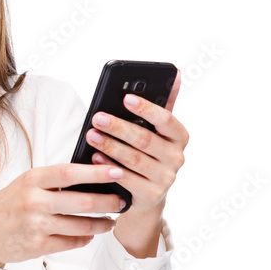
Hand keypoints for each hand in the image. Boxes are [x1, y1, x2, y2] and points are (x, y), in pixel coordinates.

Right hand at [0, 163, 128, 267]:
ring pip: (81, 226)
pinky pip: (72, 243)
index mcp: (32, 179)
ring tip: (110, 221)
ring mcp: (37, 225)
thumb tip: (90, 177)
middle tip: (121, 201)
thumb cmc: (7, 205)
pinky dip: (85, 239)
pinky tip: (91, 234)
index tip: (117, 172)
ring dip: (101, 224)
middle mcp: (34, 201)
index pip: (70, 172)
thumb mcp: (25, 184)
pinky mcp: (38, 246)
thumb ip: (52, 181)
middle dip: (108, 202)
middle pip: (82, 201)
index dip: (96, 173)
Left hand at [84, 70, 188, 213]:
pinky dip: (109, 167)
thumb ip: (162, 103)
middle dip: (119, 127)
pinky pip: (126, 179)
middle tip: (97, 117)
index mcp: (179, 137)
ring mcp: (165, 179)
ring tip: (91, 135)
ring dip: (110, 146)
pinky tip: (95, 158)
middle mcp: (177, 158)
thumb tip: (174, 73)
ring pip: (134, 159)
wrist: (146, 194)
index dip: (146, 108)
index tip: (126, 97)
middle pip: (145, 139)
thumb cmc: (147, 152)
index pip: (166, 119)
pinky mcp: (151, 195)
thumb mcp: (156, 130)